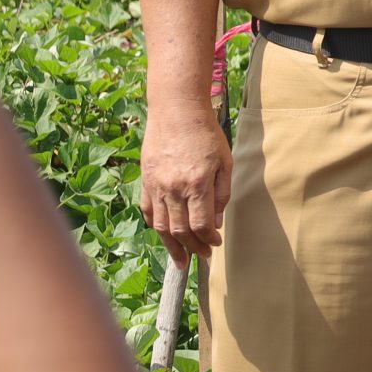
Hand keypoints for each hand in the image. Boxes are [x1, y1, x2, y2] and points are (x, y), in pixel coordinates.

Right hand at [140, 110, 232, 264]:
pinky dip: (156, 226)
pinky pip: (149, 211)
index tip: (216, 244)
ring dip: (172, 246)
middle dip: (192, 248)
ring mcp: (157, 186)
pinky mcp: (146, 181)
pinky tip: (165, 236)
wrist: (176, 111)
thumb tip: (217, 221)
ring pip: (161, 226)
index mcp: (197, 183)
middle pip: (180, 230)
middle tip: (202, 256)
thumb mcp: (225, 161)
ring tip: (181, 259)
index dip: (208, 239)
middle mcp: (174, 188)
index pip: (200, 224)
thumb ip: (222, 193)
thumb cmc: (207, 134)